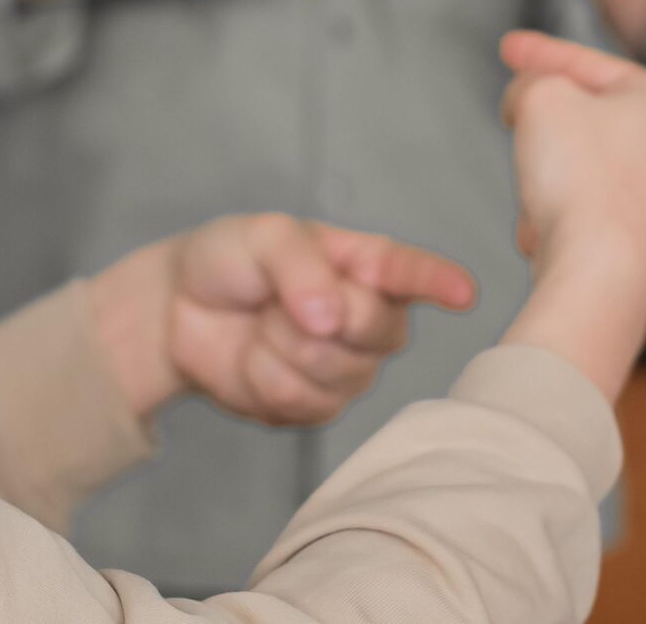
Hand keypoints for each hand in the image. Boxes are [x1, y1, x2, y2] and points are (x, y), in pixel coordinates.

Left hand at [94, 214, 476, 425]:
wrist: (180, 310)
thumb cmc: (231, 259)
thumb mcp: (263, 237)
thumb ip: (301, 265)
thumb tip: (330, 317)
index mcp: (369, 265)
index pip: (413, 274)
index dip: (440, 283)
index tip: (465, 293)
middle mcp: (372, 318)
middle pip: (377, 330)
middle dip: (319, 317)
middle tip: (276, 299)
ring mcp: (350, 368)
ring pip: (338, 372)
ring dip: (282, 348)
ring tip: (263, 324)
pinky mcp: (318, 408)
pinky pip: (305, 405)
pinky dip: (265, 382)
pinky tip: (255, 360)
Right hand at [494, 32, 645, 399]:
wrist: (596, 278)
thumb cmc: (582, 183)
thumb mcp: (541, 97)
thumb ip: (532, 79)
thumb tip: (527, 100)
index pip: (592, 63)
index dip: (541, 52)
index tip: (508, 49)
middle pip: (586, 115)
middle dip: (544, 124)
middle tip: (517, 122)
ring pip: (575, 164)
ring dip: (544, 174)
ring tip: (539, 194)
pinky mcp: (636, 235)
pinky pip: (576, 207)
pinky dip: (552, 212)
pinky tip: (546, 230)